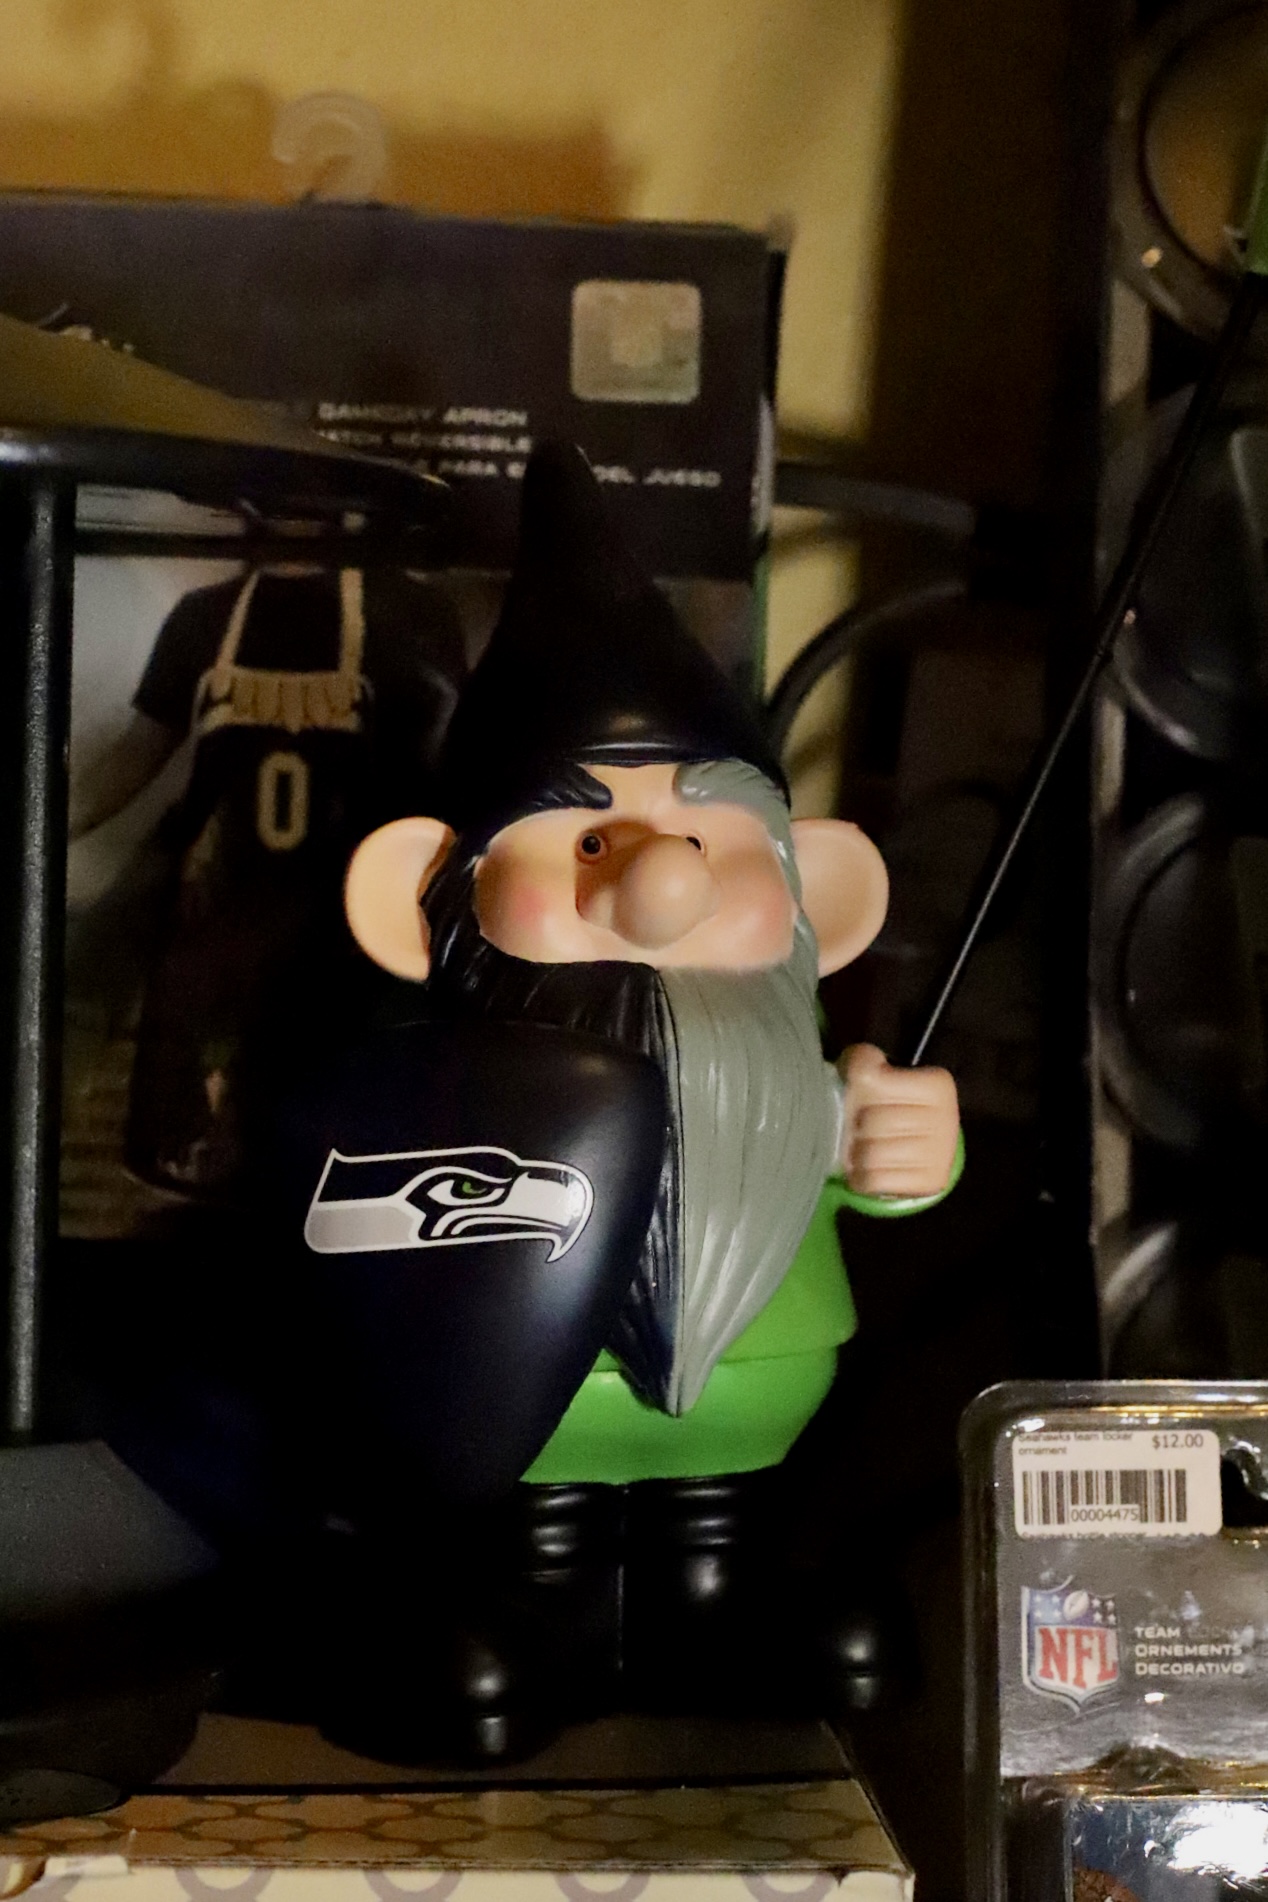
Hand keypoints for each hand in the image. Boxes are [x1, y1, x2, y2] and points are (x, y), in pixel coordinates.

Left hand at [836, 1043, 958, 1198]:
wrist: (921, 1151)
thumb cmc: (891, 1108)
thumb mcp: (877, 1076)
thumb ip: (863, 1062)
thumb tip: (865, 1062)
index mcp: (937, 1084)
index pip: (867, 1076)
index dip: (855, 1086)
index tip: (864, 1093)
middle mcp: (946, 1117)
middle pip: (871, 1119)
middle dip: (856, 1126)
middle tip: (862, 1128)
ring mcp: (941, 1153)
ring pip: (871, 1154)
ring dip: (857, 1155)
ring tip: (865, 1150)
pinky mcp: (932, 1183)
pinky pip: (875, 1181)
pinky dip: (862, 1179)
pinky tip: (870, 1171)